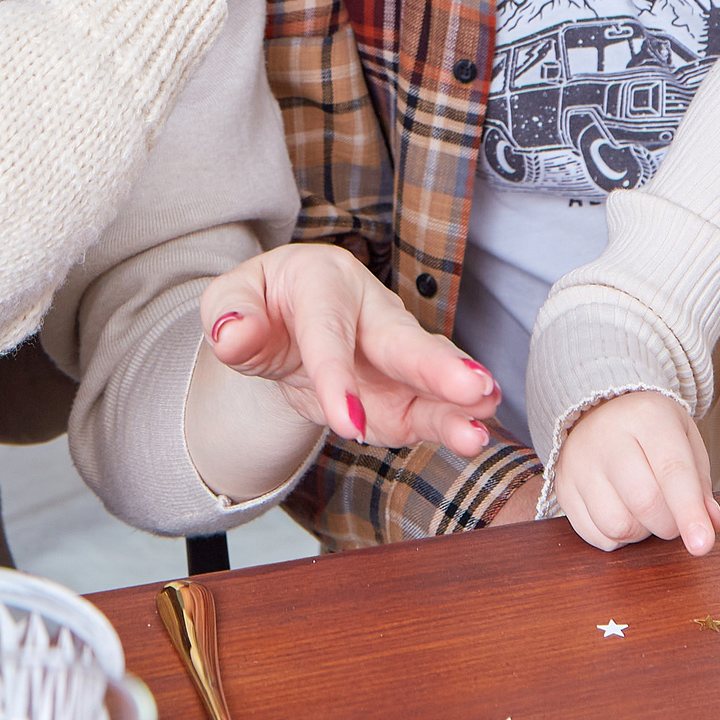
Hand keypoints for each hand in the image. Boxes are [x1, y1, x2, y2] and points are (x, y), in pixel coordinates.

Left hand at [199, 242, 500, 457]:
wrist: (287, 315)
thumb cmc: (263, 302)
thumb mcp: (232, 298)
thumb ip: (232, 316)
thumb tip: (234, 336)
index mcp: (324, 282)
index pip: (328, 336)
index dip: (338, 379)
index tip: (347, 424)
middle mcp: (371, 312)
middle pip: (403, 341)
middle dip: (438, 368)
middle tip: (475, 388)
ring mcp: (392, 352)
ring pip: (427, 375)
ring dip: (457, 400)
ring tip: (486, 418)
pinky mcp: (401, 391)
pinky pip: (426, 408)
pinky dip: (449, 423)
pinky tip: (474, 436)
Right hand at [552, 391, 719, 553]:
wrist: (600, 410)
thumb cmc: (651, 430)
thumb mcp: (685, 441)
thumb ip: (699, 484)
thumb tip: (709, 525)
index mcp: (647, 418)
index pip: (672, 472)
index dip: (689, 513)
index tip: (702, 545)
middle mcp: (607, 438)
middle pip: (644, 503)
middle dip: (669, 525)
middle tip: (673, 515)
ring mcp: (579, 464)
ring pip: (616, 525)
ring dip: (640, 532)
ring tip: (643, 510)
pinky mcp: (563, 488)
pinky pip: (594, 535)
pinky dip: (616, 537)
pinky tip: (622, 512)